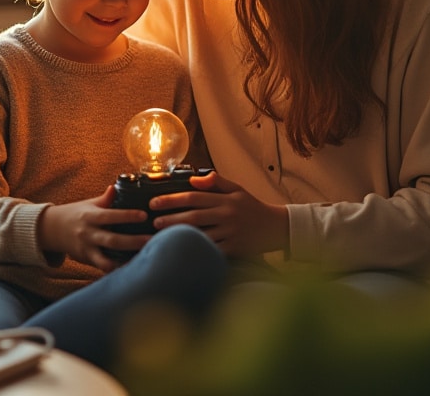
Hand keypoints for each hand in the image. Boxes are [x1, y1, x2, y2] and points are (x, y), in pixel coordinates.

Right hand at [39, 186, 148, 270]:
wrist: (53, 229)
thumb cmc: (77, 213)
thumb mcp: (89, 204)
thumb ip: (105, 199)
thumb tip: (116, 186)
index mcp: (91, 216)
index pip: (111, 216)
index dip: (127, 216)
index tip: (144, 215)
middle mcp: (88, 234)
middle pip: (112, 240)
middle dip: (132, 241)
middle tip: (150, 240)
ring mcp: (87, 249)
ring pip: (106, 259)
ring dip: (124, 261)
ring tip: (142, 259)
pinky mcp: (87, 260)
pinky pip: (102, 267)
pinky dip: (115, 269)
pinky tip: (130, 269)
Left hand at [149, 171, 287, 256]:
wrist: (276, 227)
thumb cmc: (252, 207)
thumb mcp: (237, 189)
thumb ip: (216, 182)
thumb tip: (193, 179)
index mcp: (225, 199)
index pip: (193, 197)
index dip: (172, 199)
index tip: (154, 203)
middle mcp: (227, 215)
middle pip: (193, 216)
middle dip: (171, 219)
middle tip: (153, 222)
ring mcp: (230, 233)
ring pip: (200, 235)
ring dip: (179, 236)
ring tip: (161, 237)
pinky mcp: (234, 249)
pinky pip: (212, 250)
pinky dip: (196, 251)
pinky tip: (182, 251)